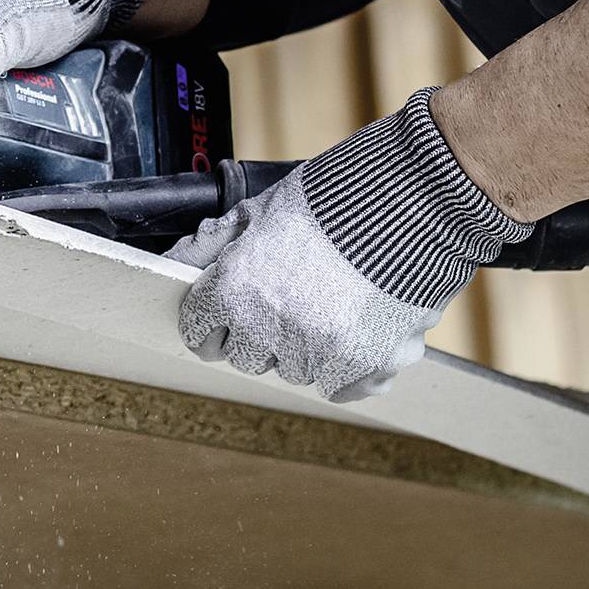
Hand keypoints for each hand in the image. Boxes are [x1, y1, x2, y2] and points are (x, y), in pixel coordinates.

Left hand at [171, 92, 527, 402]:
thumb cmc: (336, 200)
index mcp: (234, 288)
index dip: (214, 320)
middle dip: (262, 334)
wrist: (412, 201)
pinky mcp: (364, 367)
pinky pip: (342, 389)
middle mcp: (268, 328)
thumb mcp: (265, 210)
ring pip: (297, 373)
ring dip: (310, 349)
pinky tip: (362, 327)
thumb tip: (176, 265)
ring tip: (337, 302)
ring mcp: (317, 352)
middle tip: (294, 299)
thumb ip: (218, 246)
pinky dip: (352, 368)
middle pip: (248, 358)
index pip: (200, 333)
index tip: (228, 315)